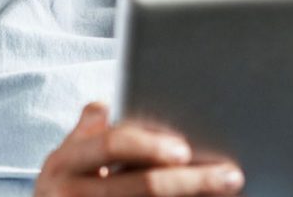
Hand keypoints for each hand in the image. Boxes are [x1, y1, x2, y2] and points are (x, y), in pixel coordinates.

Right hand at [34, 102, 244, 196]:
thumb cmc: (62, 191)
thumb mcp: (64, 160)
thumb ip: (86, 134)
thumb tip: (103, 104)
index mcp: (62, 163)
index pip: (111, 145)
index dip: (148, 145)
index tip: (185, 148)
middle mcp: (68, 193)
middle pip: (140, 185)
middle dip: (190, 180)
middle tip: (229, 175)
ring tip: (226, 191)